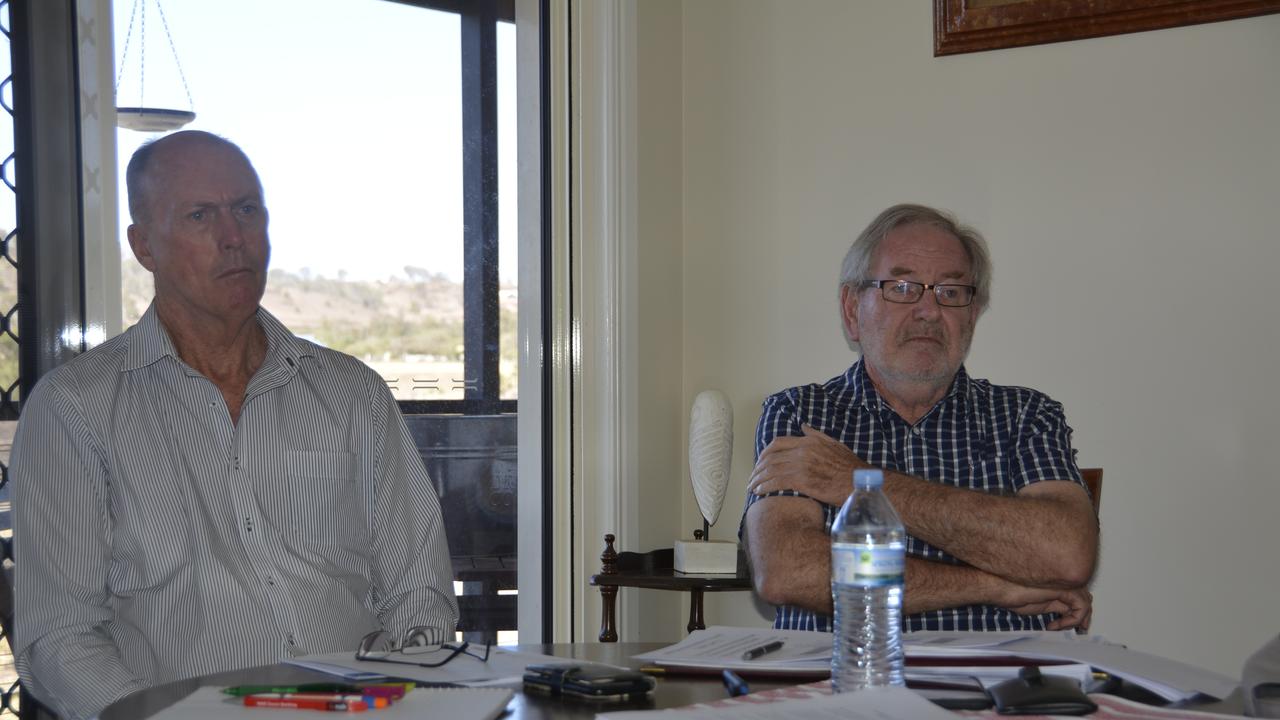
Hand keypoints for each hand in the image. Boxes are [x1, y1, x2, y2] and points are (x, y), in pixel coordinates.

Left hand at [746, 425, 865, 506]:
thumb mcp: (833, 443)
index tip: (759, 463)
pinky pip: (777, 482)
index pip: (777, 443)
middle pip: (771, 457)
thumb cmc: (849, 466)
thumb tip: (803, 426)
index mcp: (808, 441)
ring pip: (771, 470)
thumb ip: (815, 435)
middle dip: (758, 469)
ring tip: (752, 487)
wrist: (859, 482)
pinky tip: (759, 492)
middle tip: (753, 477)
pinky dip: (765, 487)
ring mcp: (802, 465)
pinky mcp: (803, 481)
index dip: (764, 454)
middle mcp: (803, 451)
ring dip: (758, 479)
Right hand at [998, 582, 1092, 631]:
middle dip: (1084, 616)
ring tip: (1062, 628)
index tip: (1076, 627)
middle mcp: (1064, 583)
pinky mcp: (1064, 588)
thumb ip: (1057, 608)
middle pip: (1086, 598)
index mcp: (1058, 586)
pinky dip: (1073, 619)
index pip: (1079, 597)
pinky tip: (1056, 624)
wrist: (1003, 589)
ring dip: (1077, 620)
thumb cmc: (1015, 596)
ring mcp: (1064, 584)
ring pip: (1086, 602)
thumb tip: (1068, 618)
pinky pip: (1080, 606)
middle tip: (1079, 630)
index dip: (1081, 613)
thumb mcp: (1041, 606)